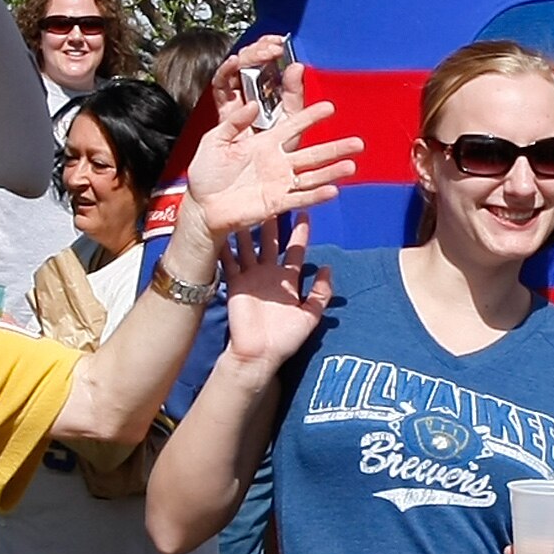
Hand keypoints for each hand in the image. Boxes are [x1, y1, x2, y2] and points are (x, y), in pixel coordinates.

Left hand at [181, 39, 364, 236]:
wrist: (202, 206)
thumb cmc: (207, 173)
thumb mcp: (214, 140)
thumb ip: (233, 123)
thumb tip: (251, 106)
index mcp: (264, 144)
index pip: (293, 127)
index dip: (311, 117)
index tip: (330, 107)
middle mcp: (277, 162)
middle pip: (313, 153)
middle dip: (335, 148)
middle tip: (358, 142)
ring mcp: (279, 183)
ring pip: (312, 176)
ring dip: (333, 171)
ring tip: (352, 165)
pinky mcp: (276, 203)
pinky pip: (300, 198)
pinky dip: (316, 195)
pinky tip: (334, 190)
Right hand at [217, 221, 331, 370]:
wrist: (260, 354)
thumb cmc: (286, 338)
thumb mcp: (310, 315)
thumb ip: (321, 293)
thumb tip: (329, 268)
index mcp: (288, 280)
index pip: (296, 250)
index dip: (300, 232)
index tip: (305, 212)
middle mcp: (269, 274)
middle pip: (271, 242)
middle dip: (273, 222)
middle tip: (274, 199)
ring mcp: (251, 277)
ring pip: (249, 246)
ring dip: (248, 228)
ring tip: (248, 206)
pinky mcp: (235, 283)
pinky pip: (229, 261)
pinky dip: (226, 246)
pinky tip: (224, 229)